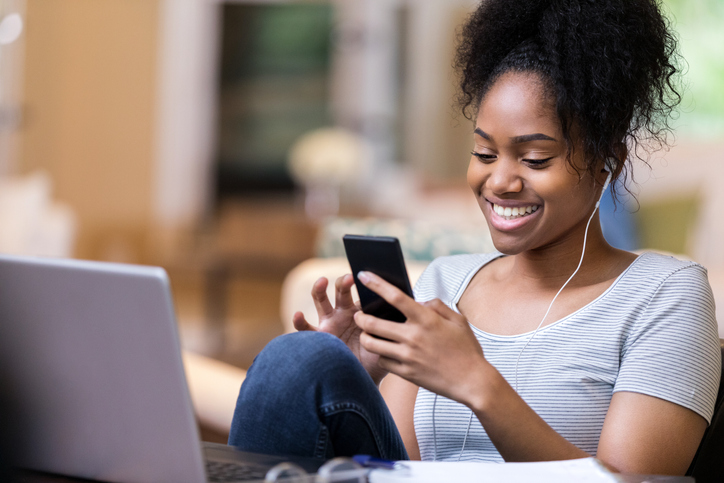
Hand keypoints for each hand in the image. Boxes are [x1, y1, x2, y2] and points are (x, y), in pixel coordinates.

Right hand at [293, 274, 387, 383]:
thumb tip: (403, 312)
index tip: (367, 277)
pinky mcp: (319, 337)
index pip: (361, 292)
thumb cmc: (378, 356)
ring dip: (320, 289)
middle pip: (340, 291)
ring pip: (321, 300)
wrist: (365, 378)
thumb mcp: (387, 339)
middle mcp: (344, 313)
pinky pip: (306, 329)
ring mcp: (330, 323)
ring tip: (322, 281)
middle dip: (343, 283)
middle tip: (350, 278)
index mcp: (362, 310)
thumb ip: (391, 326)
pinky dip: (299, 321)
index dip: (363, 283)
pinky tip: (298, 315)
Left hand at [353, 271, 489, 406]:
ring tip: (365, 333)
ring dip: (365, 336)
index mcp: (426, 319)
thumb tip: (418, 302)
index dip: (376, 284)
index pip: (395, 296)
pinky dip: (380, 355)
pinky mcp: (406, 373)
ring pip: (372, 344)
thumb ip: (436, 305)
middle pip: (374, 323)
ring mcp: (408, 356)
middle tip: (358, 315)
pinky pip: (383, 361)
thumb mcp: (457, 320)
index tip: (363, 274)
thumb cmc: (466, 348)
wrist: (473, 382)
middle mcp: (413, 337)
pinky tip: (383, 351)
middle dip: (361, 317)